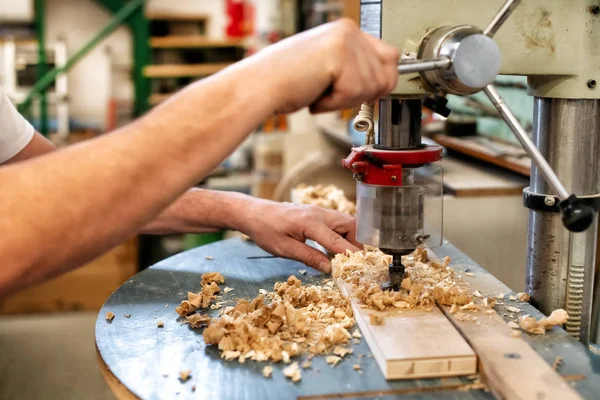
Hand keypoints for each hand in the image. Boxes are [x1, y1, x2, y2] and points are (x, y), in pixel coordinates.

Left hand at [238, 199, 360, 272]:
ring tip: (345, 255)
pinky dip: (341, 233)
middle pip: (351, 224)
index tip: (358, 266)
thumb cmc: (265, 230)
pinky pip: (336, 221)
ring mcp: (318, 211)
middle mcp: (319, 214)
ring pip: (346, 221)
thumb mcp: (285, 249)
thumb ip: (309, 257)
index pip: (338, 241)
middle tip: (353, 260)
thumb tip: (329, 268)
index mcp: (311, 223)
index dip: (350, 255)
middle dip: (356, 242)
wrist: (253, 213)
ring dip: (350, 237)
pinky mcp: (315, 212)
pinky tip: (334, 245)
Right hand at [240, 18, 398, 114]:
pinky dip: (333, 104)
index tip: (361, 94)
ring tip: (318, 92)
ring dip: (344, 101)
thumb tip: (385, 83)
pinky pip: (353, 94)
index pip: (389, 58)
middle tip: (333, 95)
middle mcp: (348, 31)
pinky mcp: (339, 56)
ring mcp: (345, 41)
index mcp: (346, 31)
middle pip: (386, 75)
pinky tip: (314, 94)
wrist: (259, 87)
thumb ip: (356, 70)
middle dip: (363, 95)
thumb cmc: (286, 83)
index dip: (379, 83)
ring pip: (371, 88)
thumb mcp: (330, 71)